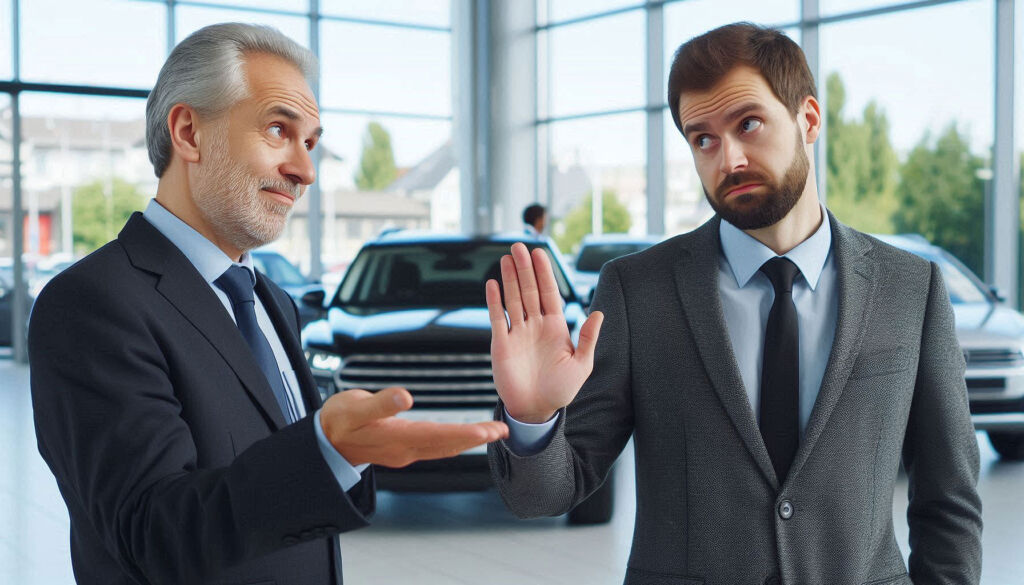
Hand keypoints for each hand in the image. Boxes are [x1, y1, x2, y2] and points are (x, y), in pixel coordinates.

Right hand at [320, 387, 508, 466]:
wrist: (324, 441)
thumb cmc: (338, 421)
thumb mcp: (354, 407)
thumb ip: (380, 403)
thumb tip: (405, 397)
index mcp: (396, 438)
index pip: (438, 436)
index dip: (464, 433)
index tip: (487, 431)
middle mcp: (405, 449)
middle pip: (447, 444)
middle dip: (475, 438)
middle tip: (501, 431)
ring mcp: (404, 451)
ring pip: (443, 447)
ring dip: (468, 440)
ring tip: (492, 433)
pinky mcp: (402, 448)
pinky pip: (435, 447)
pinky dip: (453, 441)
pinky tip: (463, 437)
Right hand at [486, 242, 603, 422]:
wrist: (536, 410)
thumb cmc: (561, 390)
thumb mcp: (581, 365)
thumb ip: (588, 338)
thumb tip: (598, 314)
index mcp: (555, 327)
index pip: (549, 293)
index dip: (544, 273)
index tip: (539, 253)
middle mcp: (535, 326)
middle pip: (529, 290)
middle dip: (525, 268)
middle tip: (519, 247)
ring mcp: (517, 333)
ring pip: (513, 299)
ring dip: (509, 278)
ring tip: (506, 257)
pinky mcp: (501, 344)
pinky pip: (497, 318)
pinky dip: (494, 301)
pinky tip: (492, 283)